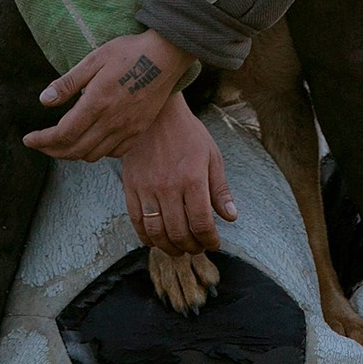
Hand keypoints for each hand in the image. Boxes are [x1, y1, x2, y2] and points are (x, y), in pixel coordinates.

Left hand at [23, 31, 190, 163]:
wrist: (167, 55)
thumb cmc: (129, 51)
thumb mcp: (94, 59)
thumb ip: (68, 83)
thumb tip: (44, 101)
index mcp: (97, 102)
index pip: (62, 134)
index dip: (42, 141)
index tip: (29, 139)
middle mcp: (112, 121)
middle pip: (75, 150)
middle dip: (52, 151)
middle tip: (40, 144)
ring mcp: (128, 128)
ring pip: (93, 155)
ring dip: (73, 153)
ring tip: (62, 143)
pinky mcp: (139, 130)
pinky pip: (113, 153)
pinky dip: (96, 152)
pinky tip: (91, 140)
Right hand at [119, 95, 236, 255]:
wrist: (156, 114)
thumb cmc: (187, 133)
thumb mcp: (212, 156)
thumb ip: (220, 189)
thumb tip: (231, 217)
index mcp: (193, 179)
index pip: (202, 223)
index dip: (210, 240)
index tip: (214, 244)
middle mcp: (169, 187)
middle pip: (179, 232)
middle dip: (191, 246)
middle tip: (197, 248)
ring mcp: (147, 188)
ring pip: (157, 231)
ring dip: (169, 247)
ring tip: (179, 249)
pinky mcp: (131, 187)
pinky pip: (136, 220)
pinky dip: (146, 237)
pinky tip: (155, 241)